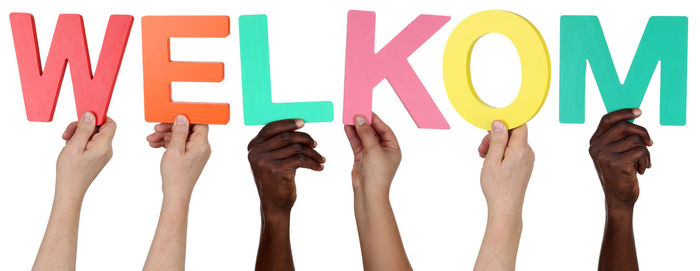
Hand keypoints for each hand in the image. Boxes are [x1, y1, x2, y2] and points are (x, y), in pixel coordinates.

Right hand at [56, 112, 115, 198]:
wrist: (70, 190)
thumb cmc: (70, 171)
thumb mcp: (74, 146)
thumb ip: (84, 129)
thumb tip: (91, 115)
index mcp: (104, 146)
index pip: (110, 123)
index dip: (98, 117)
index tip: (82, 118)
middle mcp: (107, 149)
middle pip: (99, 128)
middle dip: (82, 127)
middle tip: (67, 134)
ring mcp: (102, 154)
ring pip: (93, 135)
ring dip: (78, 134)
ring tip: (67, 142)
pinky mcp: (97, 157)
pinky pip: (91, 143)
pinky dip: (80, 142)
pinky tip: (70, 148)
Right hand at [152, 115, 210, 198]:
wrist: (175, 194)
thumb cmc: (176, 175)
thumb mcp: (175, 150)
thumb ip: (179, 132)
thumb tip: (182, 117)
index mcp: (201, 144)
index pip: (199, 123)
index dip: (187, 117)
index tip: (173, 115)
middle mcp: (201, 147)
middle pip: (187, 129)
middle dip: (170, 127)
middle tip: (157, 127)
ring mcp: (195, 153)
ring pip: (181, 137)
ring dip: (165, 136)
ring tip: (151, 138)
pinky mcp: (189, 157)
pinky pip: (179, 145)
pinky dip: (167, 144)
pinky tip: (155, 144)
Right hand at [247, 119, 324, 215]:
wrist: (274, 205)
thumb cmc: (276, 180)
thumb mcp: (272, 160)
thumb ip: (277, 145)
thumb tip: (297, 127)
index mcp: (253, 147)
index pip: (270, 128)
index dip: (287, 123)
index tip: (302, 123)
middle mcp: (257, 153)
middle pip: (286, 136)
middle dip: (305, 138)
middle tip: (315, 144)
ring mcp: (266, 162)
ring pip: (296, 148)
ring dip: (312, 153)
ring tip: (320, 159)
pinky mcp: (277, 170)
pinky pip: (301, 160)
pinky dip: (313, 163)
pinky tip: (319, 167)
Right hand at [345, 113, 410, 270]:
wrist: (368, 193)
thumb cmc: (377, 175)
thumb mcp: (373, 150)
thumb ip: (366, 133)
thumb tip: (360, 118)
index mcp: (393, 148)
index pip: (384, 129)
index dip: (375, 119)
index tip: (365, 109)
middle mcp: (383, 149)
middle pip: (373, 131)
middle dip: (364, 122)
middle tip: (355, 110)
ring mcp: (372, 153)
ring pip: (363, 136)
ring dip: (356, 127)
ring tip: (348, 116)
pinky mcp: (362, 157)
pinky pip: (357, 143)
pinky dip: (352, 135)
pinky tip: (346, 127)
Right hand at [478, 121, 533, 215]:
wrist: (505, 208)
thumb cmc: (497, 187)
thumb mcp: (492, 160)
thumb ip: (498, 140)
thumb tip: (500, 122)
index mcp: (521, 150)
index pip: (519, 125)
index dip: (505, 123)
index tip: (490, 129)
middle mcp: (527, 153)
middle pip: (513, 134)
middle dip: (496, 137)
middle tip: (482, 148)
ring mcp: (527, 160)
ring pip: (512, 144)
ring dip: (497, 146)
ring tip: (484, 156)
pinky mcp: (524, 166)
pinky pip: (513, 152)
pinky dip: (502, 153)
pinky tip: (492, 162)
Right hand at [589, 109, 651, 210]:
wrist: (618, 198)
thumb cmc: (619, 174)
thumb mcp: (613, 153)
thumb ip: (618, 138)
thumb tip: (633, 117)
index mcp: (594, 142)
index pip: (607, 120)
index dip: (624, 113)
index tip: (639, 112)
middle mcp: (596, 147)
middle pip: (624, 126)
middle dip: (642, 132)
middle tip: (650, 143)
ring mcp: (605, 155)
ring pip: (635, 140)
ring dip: (645, 152)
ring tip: (642, 162)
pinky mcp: (617, 163)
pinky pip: (640, 151)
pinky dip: (646, 160)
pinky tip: (641, 170)